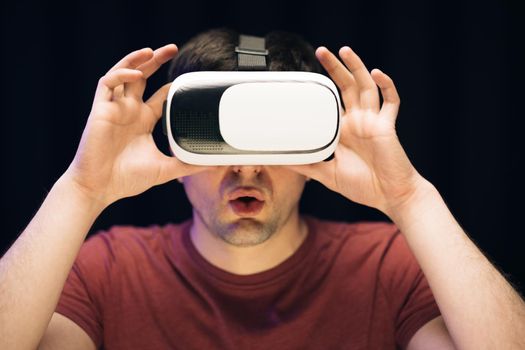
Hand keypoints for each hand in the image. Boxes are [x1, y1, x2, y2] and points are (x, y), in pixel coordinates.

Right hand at [63, 44, 213, 207]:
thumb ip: (188, 164)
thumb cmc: (126, 179)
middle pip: (143, 77)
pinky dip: (121, 74)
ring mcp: (114, 108)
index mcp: (143, 121)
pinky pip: (107, 83)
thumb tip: (213, 164)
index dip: (172, 86)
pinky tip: (136, 73)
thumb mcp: (165, 169)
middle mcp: (129, 111)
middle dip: (155, 61)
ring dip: (137, 60)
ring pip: (124, 73)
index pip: (160, 97)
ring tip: (152, 50)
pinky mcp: (100, 109)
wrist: (99, 188)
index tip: (189, 79)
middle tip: (172, 48)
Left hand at [286, 46, 428, 216]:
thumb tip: (281, 162)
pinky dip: (386, 85)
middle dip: (335, 68)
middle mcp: (358, 121)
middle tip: (321, 51)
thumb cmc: (364, 187)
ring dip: (357, 67)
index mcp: (343, 131)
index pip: (331, 102)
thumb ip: (307, 166)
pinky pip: (390, 101)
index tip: (306, 77)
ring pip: (366, 87)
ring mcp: (373, 121)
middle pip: (346, 87)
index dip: (322, 88)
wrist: (391, 196)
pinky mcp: (388, 126)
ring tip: (344, 51)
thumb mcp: (327, 175)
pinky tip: (377, 73)